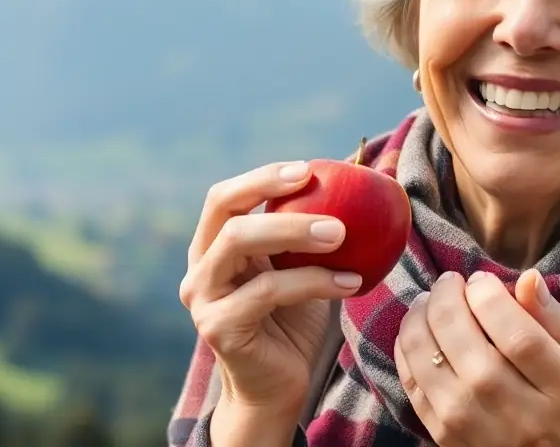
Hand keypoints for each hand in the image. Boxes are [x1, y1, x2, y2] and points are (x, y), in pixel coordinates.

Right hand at [179, 161, 364, 414]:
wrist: (277, 390)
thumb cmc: (292, 325)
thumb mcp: (302, 270)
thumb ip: (311, 234)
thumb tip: (360, 180)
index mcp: (213, 249)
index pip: (224, 199)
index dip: (261, 178)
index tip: (308, 169)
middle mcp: (199, 269)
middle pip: (225, 213)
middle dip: (272, 194)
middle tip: (321, 193)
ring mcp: (203, 298)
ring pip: (238, 243)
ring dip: (294, 232)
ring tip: (342, 236)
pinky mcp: (218, 327)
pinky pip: (268, 290)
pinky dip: (314, 281)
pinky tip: (351, 282)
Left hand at [394, 270, 559, 446]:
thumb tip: (527, 279)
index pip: (515, 333)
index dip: (488, 295)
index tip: (481, 278)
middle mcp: (519, 415)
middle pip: (466, 345)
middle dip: (446, 300)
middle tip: (448, 282)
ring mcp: (480, 434)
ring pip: (431, 366)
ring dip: (419, 324)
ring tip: (427, 303)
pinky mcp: (452, 446)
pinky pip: (416, 394)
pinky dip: (407, 357)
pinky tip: (415, 337)